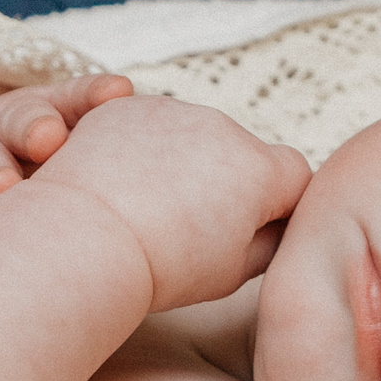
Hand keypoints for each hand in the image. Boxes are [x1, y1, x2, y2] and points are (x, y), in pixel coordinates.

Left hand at [32, 94, 311, 312]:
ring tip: (153, 212)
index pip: (296, 177)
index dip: (282, 207)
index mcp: (259, 168)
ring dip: (186, 164)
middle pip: (244, 153)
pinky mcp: (126, 108)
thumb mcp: (234, 272)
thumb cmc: (163, 269)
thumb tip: (278, 227)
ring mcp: (171, 110)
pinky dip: (143, 153)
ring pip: (195, 137)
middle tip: (196, 229)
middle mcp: (222, 126)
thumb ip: (268, 244)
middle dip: (231, 183)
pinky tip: (124, 190)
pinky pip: (149, 129)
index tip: (258, 233)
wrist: (84, 241)